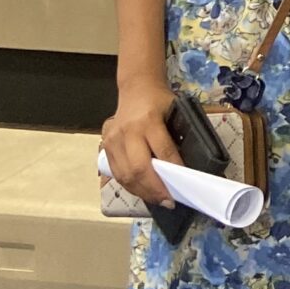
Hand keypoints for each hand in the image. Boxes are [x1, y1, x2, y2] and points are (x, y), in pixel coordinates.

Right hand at [100, 82, 180, 207]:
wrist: (136, 87)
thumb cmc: (160, 100)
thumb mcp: (175, 112)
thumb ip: (175, 138)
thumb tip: (184, 169)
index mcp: (148, 120)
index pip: (162, 151)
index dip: (173, 171)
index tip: (183, 187)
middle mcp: (127, 131)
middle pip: (138, 168)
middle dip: (154, 189)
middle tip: (168, 201)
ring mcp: (113, 139)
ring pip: (125, 174)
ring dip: (142, 192)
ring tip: (157, 200)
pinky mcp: (105, 145)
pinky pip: (116, 172)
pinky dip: (130, 186)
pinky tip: (142, 192)